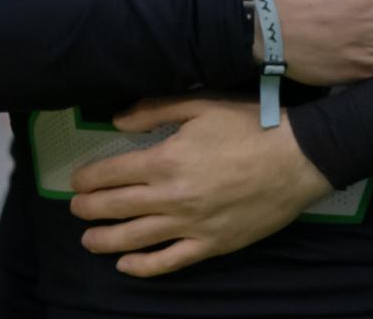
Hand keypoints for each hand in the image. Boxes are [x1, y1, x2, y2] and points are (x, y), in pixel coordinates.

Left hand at [69, 95, 329, 276]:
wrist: (297, 158)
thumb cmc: (251, 126)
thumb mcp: (202, 105)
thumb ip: (155, 109)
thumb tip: (117, 120)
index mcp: (166, 160)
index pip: (111, 173)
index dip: (87, 178)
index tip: (77, 180)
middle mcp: (171, 197)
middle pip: (115, 208)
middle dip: (88, 209)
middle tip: (75, 208)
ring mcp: (190, 225)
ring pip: (134, 240)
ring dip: (104, 240)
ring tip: (89, 239)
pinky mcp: (210, 245)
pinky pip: (168, 262)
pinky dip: (142, 267)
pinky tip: (126, 265)